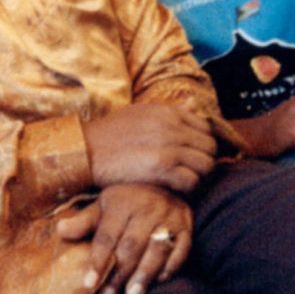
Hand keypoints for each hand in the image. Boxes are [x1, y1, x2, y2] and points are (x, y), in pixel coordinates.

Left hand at [57, 183, 190, 293]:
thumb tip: (60, 231)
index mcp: (122, 203)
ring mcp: (169, 217)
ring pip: (157, 249)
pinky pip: (181, 250)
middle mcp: (146, 209)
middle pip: (131, 246)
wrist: (166, 183)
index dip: (97, 260)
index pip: (107, 236)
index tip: (89, 282)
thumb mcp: (104, 205)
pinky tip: (159, 281)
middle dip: (119, 274)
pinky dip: (171, 267)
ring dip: (144, 274)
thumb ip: (84, 221)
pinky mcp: (186, 227)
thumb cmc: (128, 201)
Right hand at [81, 104, 216, 191]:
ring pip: (206, 164)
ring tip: (180, 181)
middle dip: (203, 161)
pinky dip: (187, 188)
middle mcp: (172, 126)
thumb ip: (169, 112)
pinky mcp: (160, 167)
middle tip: (188, 173)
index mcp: (168, 112)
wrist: (84, 149)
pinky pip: (192, 180)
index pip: (206, 128)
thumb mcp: (140, 113)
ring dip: (197, 176)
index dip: (203, 145)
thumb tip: (193, 104)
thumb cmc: (109, 135)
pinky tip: (173, 188)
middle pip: (210, 147)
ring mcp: (168, 146)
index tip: (193, 157)